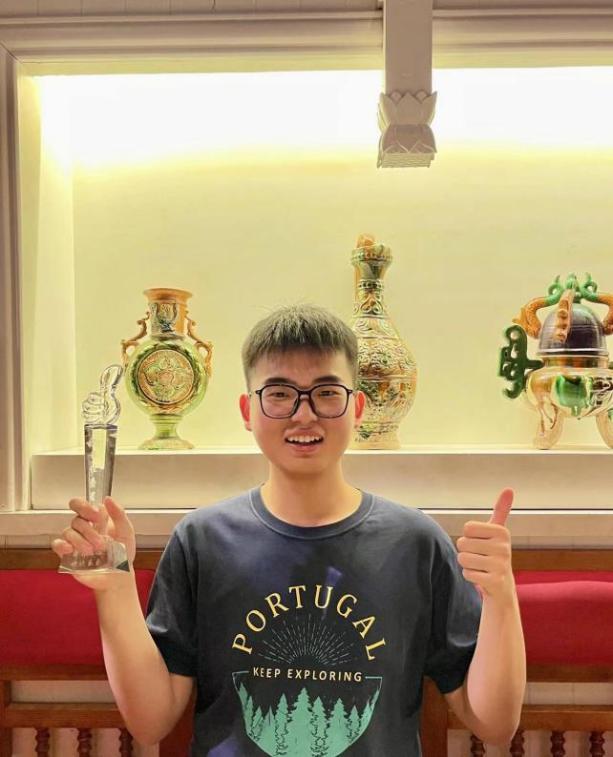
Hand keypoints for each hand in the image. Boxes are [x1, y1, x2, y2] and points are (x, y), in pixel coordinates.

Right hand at [51, 497, 135, 591]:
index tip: (96, 514)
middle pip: (76, 519)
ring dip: (81, 541)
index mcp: (97, 520)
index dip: (85, 506)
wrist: (118, 577)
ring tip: (93, 551)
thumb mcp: (126, 531)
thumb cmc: (122, 554)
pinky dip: (62, 545)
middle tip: (100, 541)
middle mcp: (84, 529)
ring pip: (68, 532)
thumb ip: (119, 514)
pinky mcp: (68, 555)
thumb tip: (108, 499)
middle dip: (88, 529)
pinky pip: (58, 545)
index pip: (82, 505)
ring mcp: (75, 542)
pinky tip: (70, 549)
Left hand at [456, 489, 514, 603]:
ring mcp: (501, 565)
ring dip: (467, 564)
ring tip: (480, 566)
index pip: (467, 528)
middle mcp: (504, 547)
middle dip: (466, 551)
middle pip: (462, 543)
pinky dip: (470, 576)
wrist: (502, 586)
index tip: (481, 543)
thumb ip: (501, 510)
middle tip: (480, 557)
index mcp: (502, 532)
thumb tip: (509, 489)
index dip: (468, 536)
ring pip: (463, 558)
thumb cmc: (494, 554)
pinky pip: (467, 573)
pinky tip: (482, 577)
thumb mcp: (497, 532)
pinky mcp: (495, 581)